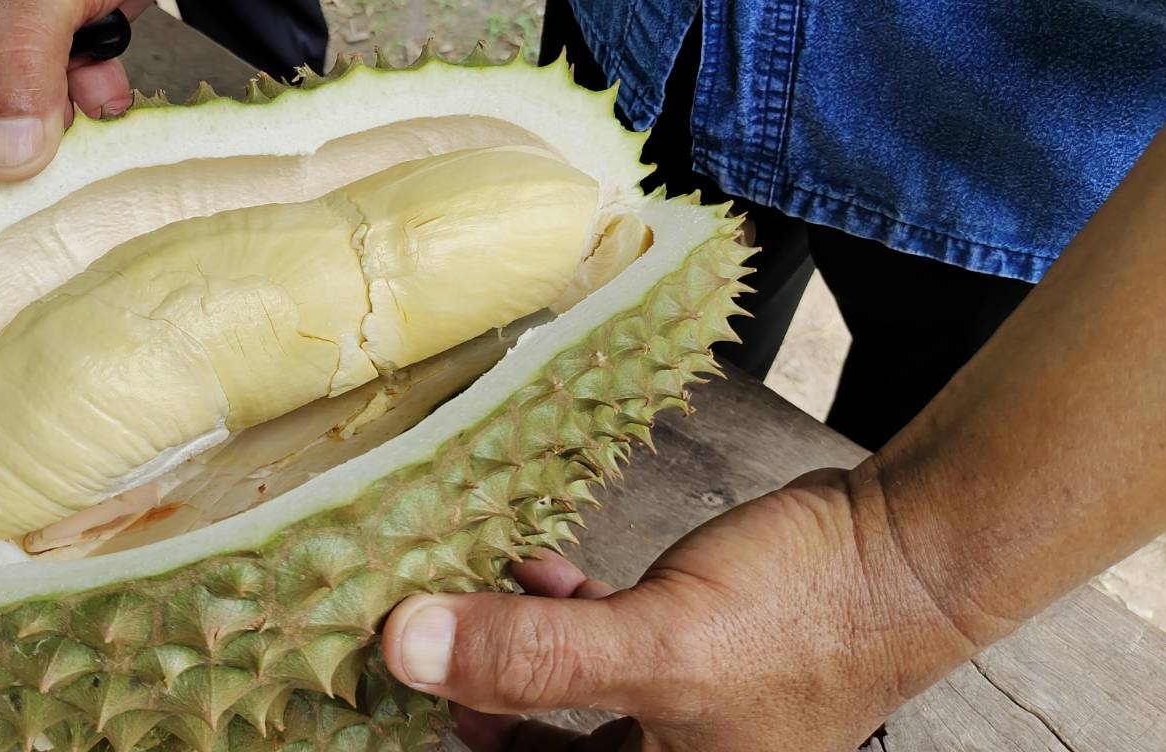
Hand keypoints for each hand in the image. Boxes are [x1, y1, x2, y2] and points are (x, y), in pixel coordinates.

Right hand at [0, 0, 232, 181]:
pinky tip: (112, 83)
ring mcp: (10, 27)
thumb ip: (13, 72)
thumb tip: (2, 159)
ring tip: (87, 96)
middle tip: (45, 133)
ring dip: (54, 122)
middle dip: (0, 138)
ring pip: (13, 113)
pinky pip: (60, 93)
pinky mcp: (62, 30)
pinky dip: (87, 100)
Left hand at [380, 467, 981, 751]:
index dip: (466, 745)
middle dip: (474, 706)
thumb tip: (408, 648)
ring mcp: (677, 717)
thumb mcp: (655, 646)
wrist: (898, 552)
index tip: (387, 709)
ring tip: (455, 605)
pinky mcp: (684, 657)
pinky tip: (528, 573)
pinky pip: (598, 651)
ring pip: (562, 700)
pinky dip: (559, 616)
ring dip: (508, 653)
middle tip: (408, 658)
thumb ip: (530, 656)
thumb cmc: (803, 618)